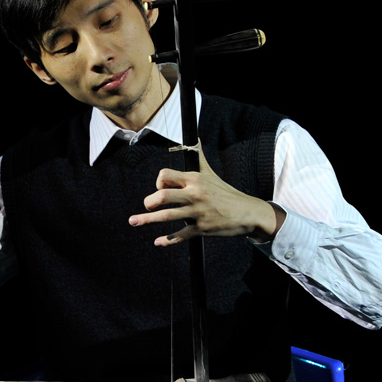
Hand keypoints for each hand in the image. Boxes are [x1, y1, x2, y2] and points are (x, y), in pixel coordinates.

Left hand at [128, 141, 283, 245]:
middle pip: (163, 196)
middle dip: (149, 202)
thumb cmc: (226, 192)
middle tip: (147, 206)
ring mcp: (198, 213)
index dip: (159, 183)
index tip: (161, 190)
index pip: (166, 176)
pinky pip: (181, 235)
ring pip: (167, 216)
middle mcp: (195, 195)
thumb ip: (199, 156)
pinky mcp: (202, 229)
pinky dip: (167, 240)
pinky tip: (157, 242)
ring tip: (133, 221)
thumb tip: (195, 138)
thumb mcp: (210, 173)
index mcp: (194, 180)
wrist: (247, 213)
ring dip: (147, 220)